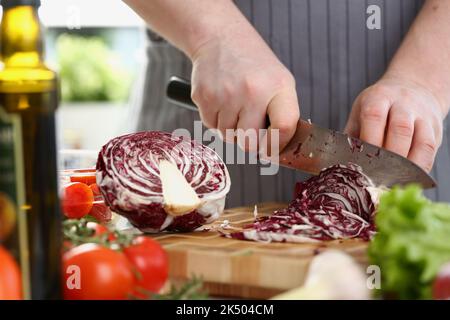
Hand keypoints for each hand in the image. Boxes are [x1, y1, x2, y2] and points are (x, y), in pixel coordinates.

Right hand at [190, 28, 299, 151]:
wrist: (220, 39)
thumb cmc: (254, 66)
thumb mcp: (279, 82)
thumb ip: (283, 115)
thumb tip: (276, 151)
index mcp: (278, 87)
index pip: (283, 128)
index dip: (277, 146)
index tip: (271, 149)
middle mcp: (252, 92)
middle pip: (249, 143)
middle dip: (249, 140)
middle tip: (249, 125)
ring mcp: (226, 95)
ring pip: (228, 137)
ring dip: (231, 128)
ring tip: (235, 104)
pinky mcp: (204, 97)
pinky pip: (211, 126)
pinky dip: (216, 120)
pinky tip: (222, 100)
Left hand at [345, 75, 443, 171]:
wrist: (413, 88)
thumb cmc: (379, 108)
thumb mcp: (360, 113)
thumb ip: (351, 136)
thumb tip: (338, 164)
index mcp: (378, 97)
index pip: (374, 116)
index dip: (370, 141)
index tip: (363, 162)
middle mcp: (403, 103)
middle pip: (400, 129)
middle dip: (390, 156)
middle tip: (378, 177)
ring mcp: (423, 115)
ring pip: (421, 141)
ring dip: (408, 166)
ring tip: (395, 183)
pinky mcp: (435, 128)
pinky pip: (431, 151)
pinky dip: (421, 167)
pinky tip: (409, 180)